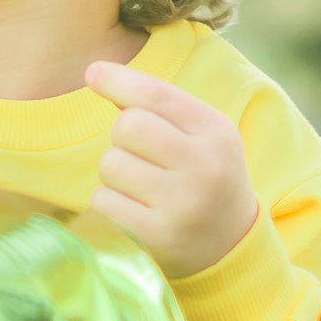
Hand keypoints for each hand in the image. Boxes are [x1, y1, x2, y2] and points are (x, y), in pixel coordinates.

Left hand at [84, 62, 259, 279]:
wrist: (228, 247)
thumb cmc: (201, 177)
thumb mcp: (198, 137)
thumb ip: (157, 107)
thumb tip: (96, 73)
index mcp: (216, 134)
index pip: (159, 96)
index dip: (119, 81)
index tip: (92, 73)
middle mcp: (203, 168)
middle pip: (127, 127)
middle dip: (121, 138)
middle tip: (138, 156)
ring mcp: (181, 206)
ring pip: (110, 165)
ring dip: (113, 175)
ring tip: (141, 189)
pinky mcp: (156, 238)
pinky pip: (102, 203)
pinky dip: (108, 205)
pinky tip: (134, 213)